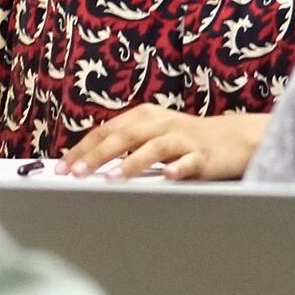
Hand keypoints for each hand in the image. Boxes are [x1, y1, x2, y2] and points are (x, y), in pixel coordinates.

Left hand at [57, 105, 264, 181]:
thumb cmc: (183, 140)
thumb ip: (123, 144)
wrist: (232, 139)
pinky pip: (189, 162)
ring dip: (132, 163)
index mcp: (144, 116)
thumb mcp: (151, 134)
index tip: (62, 167)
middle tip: (76, 173)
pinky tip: (168, 177)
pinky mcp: (204, 156)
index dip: (82, 148)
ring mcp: (183, 139)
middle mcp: (161, 123)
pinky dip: (178, 168)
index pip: (106, 131)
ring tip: (112, 178)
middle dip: (97, 155)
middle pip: (124, 137)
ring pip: (155, 148)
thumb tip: (85, 164)